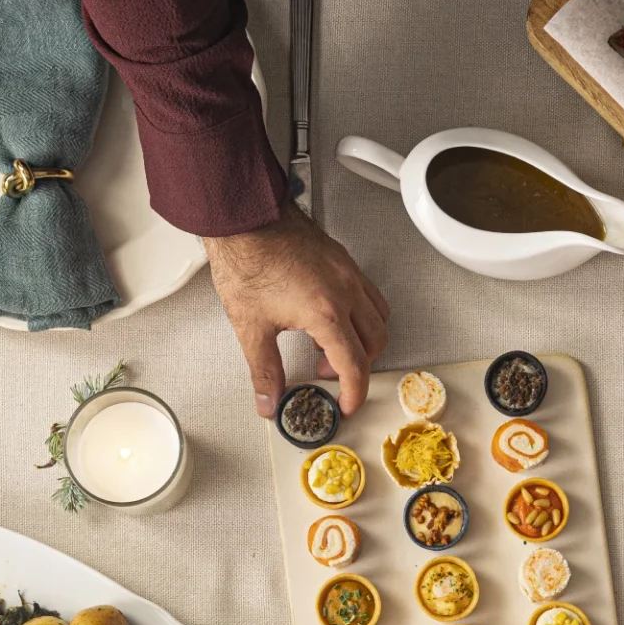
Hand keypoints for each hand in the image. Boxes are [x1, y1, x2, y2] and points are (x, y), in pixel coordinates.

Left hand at [204, 209, 390, 417]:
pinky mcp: (342, 260)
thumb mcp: (250, 327)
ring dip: (364, 339)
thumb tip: (269, 399)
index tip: (346, 405)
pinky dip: (361, 312)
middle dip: (357, 367)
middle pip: (375, 343)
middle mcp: (344, 291)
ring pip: (379, 316)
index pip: (354, 366)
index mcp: (325, 313)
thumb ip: (264, 370)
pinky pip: (369, 292)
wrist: (243, 219)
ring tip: (331, 345)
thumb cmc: (246, 261)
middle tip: (327, 374)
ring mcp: (347, 273)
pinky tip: (333, 314)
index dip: (354, 394)